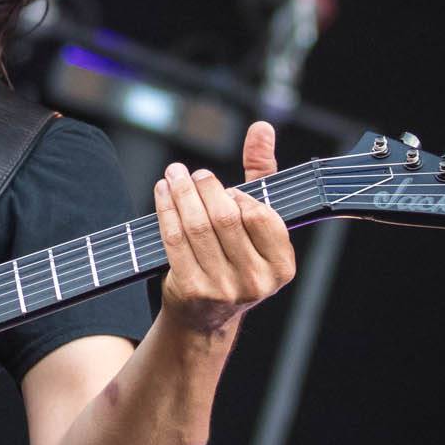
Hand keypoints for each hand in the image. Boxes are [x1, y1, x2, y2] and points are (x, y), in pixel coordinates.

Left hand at [153, 120, 296, 336]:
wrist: (205, 316)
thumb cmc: (234, 257)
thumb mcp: (256, 221)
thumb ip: (263, 173)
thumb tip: (261, 127)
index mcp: (282, 266)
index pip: (260, 216)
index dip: (237, 196)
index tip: (223, 187)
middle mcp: (256, 281)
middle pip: (224, 218)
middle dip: (203, 188)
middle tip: (189, 173)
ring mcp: (223, 288)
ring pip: (197, 227)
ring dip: (179, 194)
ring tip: (172, 175)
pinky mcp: (191, 289)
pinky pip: (174, 239)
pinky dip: (165, 210)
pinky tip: (162, 192)